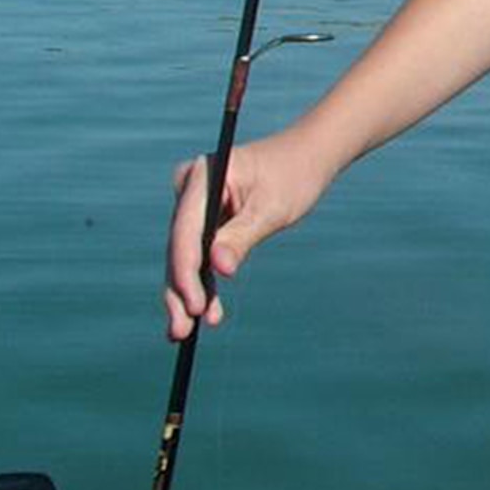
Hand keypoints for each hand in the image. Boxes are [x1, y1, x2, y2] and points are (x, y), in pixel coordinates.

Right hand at [163, 130, 333, 340]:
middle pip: (179, 247)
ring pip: (186, 256)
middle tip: (181, 332)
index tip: (193, 306)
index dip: (186, 272)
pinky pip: (200, 254)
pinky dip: (203, 281)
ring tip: (185, 332)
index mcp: (204, 175)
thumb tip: (218, 270)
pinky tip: (207, 312)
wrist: (309, 157)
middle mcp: (191, 188)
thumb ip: (242, 237)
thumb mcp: (272, 208)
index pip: (185, 231)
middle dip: (181, 290)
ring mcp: (195, 203)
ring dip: (188, 293)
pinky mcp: (205, 218)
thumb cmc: (294, 175)